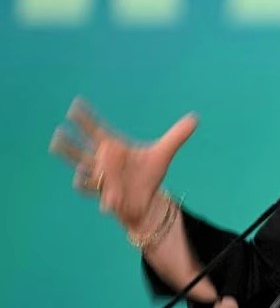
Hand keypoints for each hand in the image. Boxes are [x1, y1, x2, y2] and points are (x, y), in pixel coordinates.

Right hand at [49, 97, 197, 229]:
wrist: (147, 201)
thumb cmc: (148, 174)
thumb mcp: (163, 154)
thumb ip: (176, 136)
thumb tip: (195, 118)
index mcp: (113, 148)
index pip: (96, 130)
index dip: (86, 119)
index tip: (75, 104)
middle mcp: (103, 163)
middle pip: (80, 153)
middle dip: (69, 146)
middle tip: (57, 135)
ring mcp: (104, 181)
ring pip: (86, 174)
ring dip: (85, 171)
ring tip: (82, 168)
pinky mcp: (111, 197)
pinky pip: (104, 197)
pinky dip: (107, 198)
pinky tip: (109, 202)